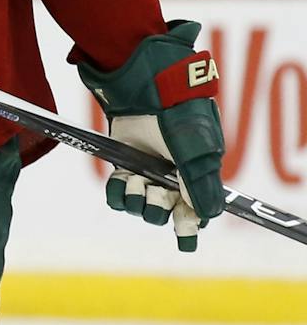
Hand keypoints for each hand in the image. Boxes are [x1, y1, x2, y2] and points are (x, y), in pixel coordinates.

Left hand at [78, 21, 225, 251]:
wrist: (148, 86)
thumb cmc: (180, 116)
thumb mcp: (196, 151)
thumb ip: (200, 185)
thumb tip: (207, 218)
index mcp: (198, 175)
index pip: (196, 212)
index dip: (190, 226)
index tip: (184, 238)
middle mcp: (172, 177)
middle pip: (165, 213)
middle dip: (160, 209)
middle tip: (157, 191)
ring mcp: (146, 171)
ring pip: (140, 207)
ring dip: (138, 201)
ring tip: (137, 182)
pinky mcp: (123, 163)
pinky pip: (118, 194)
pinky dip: (118, 194)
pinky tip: (123, 185)